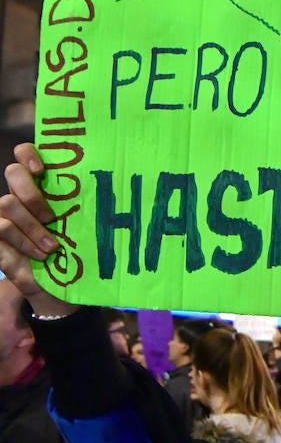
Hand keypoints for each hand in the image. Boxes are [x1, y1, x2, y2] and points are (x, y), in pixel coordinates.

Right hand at [0, 143, 76, 315]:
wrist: (60, 288)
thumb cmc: (74, 251)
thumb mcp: (82, 228)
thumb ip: (82, 206)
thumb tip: (108, 188)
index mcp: (40, 186)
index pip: (24, 154)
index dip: (29, 154)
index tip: (42, 168)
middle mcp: (19, 196)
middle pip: (12, 173)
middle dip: (32, 194)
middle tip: (50, 217)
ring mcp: (4, 215)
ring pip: (8, 203)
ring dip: (32, 227)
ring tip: (51, 247)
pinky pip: (2, 228)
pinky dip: (23, 243)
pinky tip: (40, 255)